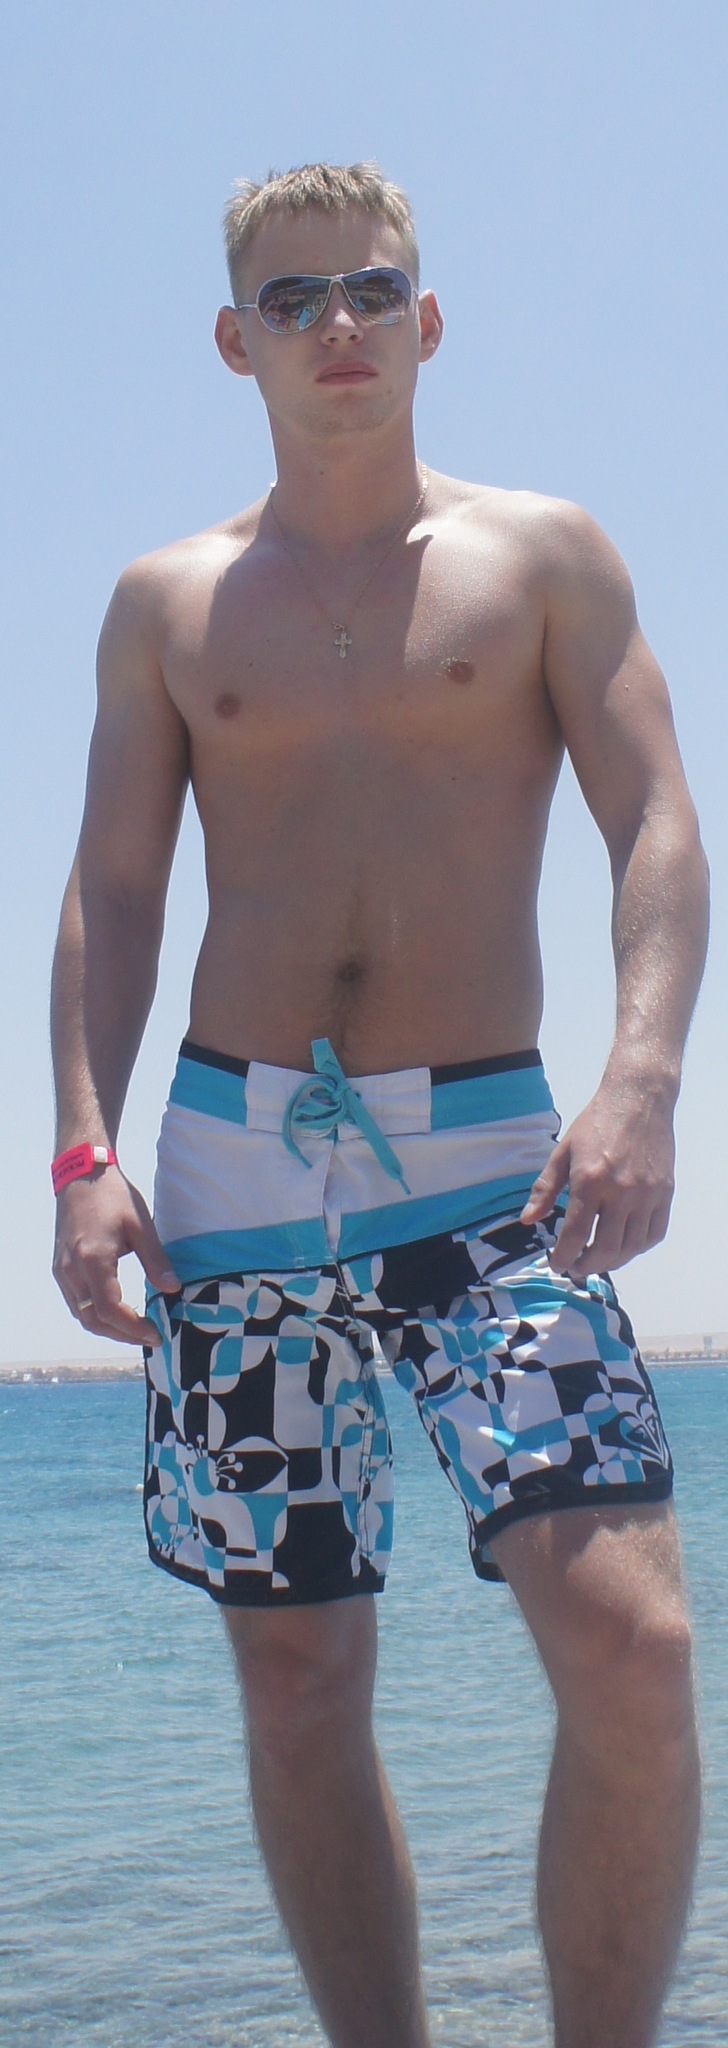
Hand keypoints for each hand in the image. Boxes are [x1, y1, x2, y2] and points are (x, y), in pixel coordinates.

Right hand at [53, 1167, 179, 1345]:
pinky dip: (95, 1315)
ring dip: (108, 1328)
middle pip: (93, 1320)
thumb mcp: (141, 1225)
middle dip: (122, 1335)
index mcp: (94, 1259)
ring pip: (82, 1315)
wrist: (81, 1175)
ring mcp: (62, 1270)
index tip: (156, 1333)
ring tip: (136, 1329)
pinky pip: (75, 1303)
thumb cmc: (114, 1196)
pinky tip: (116, 1313)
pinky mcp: (59, 1268)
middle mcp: (72, 1270)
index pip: (110, 1310)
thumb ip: (156, 1261)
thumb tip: (172, 1289)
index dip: (133, 1328)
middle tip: (150, 1336)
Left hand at [520, 1079, 675, 1278]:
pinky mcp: (665, 1192)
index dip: (564, 1257)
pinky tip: (624, 1245)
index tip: (558, 1264)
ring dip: (613, 1262)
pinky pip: (654, 1233)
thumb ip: (545, 1189)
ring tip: (598, 1259)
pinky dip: (638, 1247)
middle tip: (576, 1268)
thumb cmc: (596, 1124)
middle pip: (606, 1248)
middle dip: (587, 1266)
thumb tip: (528, 1220)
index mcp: (590, 1181)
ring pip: (632, 1246)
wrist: (638, 1100)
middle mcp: (621, 1191)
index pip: (575, 1234)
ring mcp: (647, 1193)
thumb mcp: (562, 1151)